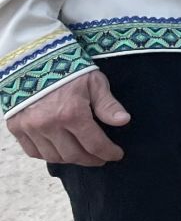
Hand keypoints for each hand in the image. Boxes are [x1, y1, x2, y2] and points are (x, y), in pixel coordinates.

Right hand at [6, 70, 129, 166]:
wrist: (32, 60)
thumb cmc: (68, 69)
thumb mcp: (93, 82)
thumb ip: (107, 104)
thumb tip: (124, 121)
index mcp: (72, 113)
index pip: (94, 144)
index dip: (108, 153)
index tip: (116, 155)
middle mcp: (49, 125)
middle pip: (74, 155)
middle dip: (91, 160)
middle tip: (101, 158)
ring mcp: (30, 128)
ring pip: (54, 157)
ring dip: (71, 159)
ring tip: (83, 155)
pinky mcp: (16, 128)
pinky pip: (33, 152)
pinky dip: (48, 155)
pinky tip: (60, 151)